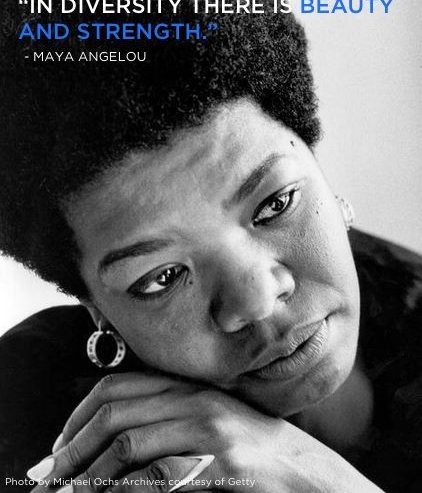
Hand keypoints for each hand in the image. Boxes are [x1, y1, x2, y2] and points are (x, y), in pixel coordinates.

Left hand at [28, 372, 384, 492]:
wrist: (307, 471)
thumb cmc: (253, 449)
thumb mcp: (208, 421)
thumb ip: (166, 418)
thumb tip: (112, 442)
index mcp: (188, 387)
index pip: (116, 388)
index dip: (78, 416)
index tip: (58, 446)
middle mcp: (195, 401)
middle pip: (115, 415)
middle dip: (74, 447)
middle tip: (50, 478)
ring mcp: (210, 431)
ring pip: (130, 447)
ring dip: (91, 474)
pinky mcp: (224, 463)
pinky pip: (160, 479)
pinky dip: (128, 491)